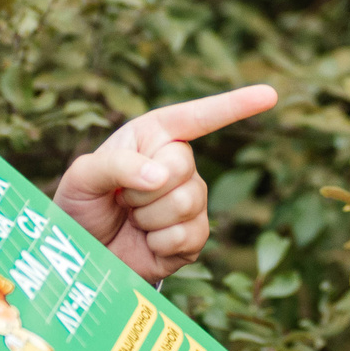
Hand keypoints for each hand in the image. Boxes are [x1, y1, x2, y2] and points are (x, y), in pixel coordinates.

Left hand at [53, 84, 277, 281]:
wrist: (82, 256)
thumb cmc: (80, 206)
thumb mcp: (82, 176)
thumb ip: (117, 165)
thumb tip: (162, 175)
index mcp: (153, 137)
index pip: (197, 118)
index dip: (233, 105)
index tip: (269, 95)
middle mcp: (177, 164)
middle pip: (182, 166)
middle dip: (142, 187)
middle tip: (121, 199)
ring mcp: (191, 201)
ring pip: (186, 202)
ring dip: (147, 216)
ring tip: (132, 220)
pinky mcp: (195, 237)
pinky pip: (187, 235)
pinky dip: (157, 243)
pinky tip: (146, 242)